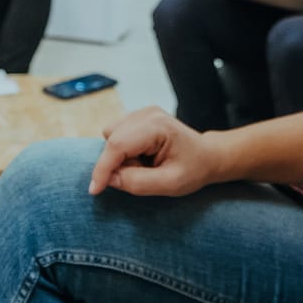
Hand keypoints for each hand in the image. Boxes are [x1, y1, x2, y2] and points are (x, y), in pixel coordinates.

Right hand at [88, 107, 219, 197]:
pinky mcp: (137, 117)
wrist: (207, 156)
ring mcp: (142, 112)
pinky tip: (142, 157)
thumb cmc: (193, 170)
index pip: (118, 145)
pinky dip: (124, 151)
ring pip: (111, 136)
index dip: (103, 168)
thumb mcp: (170, 184)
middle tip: (143, 175)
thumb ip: (138, 183)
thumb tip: (109, 179)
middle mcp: (147, 113)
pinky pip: (116, 135)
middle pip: (112, 140)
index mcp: (157, 126)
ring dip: (121, 157)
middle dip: (118, 164)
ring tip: (145, 166)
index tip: (94, 190)